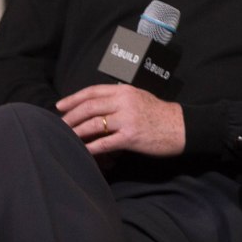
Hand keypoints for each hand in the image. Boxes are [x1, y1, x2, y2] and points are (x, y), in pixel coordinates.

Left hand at [56, 84, 184, 156]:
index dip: (73, 98)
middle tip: (59, 125)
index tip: (59, 106)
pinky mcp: (130, 137)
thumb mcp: (140, 97)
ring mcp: (127, 119)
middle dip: (70, 117)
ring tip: (67, 138)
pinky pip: (104, 143)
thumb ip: (119, 98)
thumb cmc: (160, 114)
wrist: (181, 127)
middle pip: (89, 107)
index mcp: (125, 90)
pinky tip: (82, 151)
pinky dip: (90, 148)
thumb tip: (96, 104)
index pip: (93, 91)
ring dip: (76, 133)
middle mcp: (125, 102)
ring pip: (93, 124)